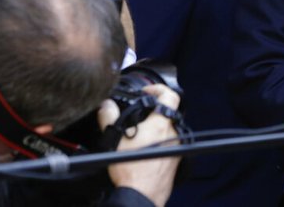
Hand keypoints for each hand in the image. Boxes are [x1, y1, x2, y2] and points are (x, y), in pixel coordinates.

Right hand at [97, 84, 180, 206]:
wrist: (142, 194)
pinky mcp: (176, 160)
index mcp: (161, 124)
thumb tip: (106, 106)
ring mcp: (177, 147)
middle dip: (153, 112)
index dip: (158, 89)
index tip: (147, 92)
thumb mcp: (114, 138)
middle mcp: (173, 133)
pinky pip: (169, 144)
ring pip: (168, 129)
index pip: (170, 95)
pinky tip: (144, 151)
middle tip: (139, 115)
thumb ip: (109, 117)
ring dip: (155, 129)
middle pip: (168, 113)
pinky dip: (158, 143)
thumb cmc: (131, 170)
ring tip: (138, 135)